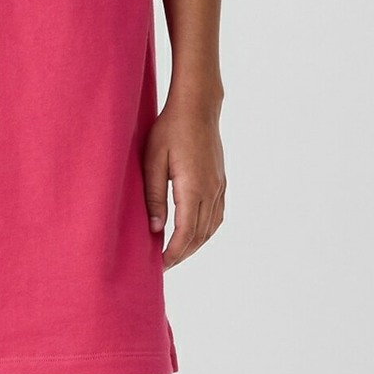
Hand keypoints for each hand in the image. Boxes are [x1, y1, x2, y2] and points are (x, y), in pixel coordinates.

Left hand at [143, 96, 225, 268]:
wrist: (197, 107)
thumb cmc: (169, 130)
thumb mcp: (152, 161)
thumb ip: (153, 196)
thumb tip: (155, 229)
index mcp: (193, 187)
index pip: (185, 232)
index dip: (173, 253)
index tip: (159, 265)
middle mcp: (211, 190)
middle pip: (199, 235)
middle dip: (181, 254)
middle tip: (163, 266)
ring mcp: (219, 186)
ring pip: (210, 228)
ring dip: (194, 245)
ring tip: (175, 254)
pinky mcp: (221, 181)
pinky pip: (217, 215)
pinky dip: (205, 231)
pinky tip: (192, 234)